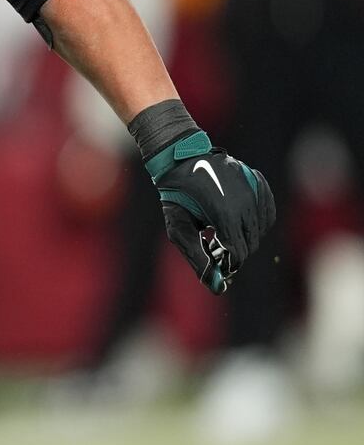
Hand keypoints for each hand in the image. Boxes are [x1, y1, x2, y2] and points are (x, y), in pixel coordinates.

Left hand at [146, 131, 275, 294]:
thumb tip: (214, 285)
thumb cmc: (176, 196)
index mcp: (224, 214)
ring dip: (245, 235)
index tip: (216, 258)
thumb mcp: (179, 227)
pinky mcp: (259, 182)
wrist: (181, 159)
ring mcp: (254, 190)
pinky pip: (268, 211)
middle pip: (251, 243)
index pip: (238, 253)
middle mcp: (244, 202)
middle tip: (215, 244)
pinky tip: (239, 219)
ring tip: (223, 229)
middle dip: (234, 249)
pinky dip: (257, 221)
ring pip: (261, 229)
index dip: (227, 262)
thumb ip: (197, 256)